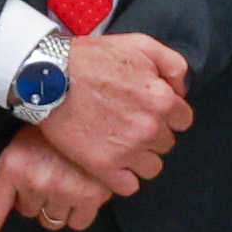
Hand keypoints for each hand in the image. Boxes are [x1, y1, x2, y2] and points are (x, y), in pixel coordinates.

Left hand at [0, 127, 111, 231]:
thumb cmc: (54, 129)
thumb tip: (18, 208)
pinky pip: (79, 222)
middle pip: (30, 214)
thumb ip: (15, 176)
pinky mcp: (91, 195)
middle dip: (39, 200)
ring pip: (54, 220)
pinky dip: (82, 210)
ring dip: (61, 205)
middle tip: (52, 174)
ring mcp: (63, 189)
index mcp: (10, 168)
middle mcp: (34, 182)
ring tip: (70, 177)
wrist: (87, 108)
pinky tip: (86, 187)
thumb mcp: (22, 145)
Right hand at [33, 29, 194, 189]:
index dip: (167, 115)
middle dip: (153, 135)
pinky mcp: (102, 165)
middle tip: (129, 123)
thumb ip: (174, 65)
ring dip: (140, 158)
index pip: (183, 120)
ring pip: (152, 167)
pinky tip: (113, 163)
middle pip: (166, 143)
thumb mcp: (141, 45)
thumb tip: (183, 90)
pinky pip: (129, 186)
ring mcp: (126, 149)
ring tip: (121, 144)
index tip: (150, 111)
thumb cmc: (91, 58)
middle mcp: (149, 127)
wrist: (48, 76)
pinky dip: (123, 178)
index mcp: (161, 99)